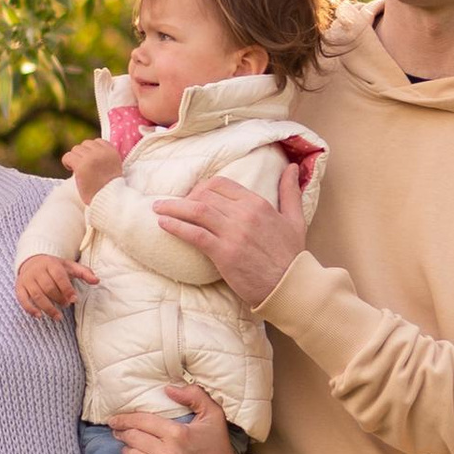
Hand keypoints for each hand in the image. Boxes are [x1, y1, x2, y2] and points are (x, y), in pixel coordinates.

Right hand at [14, 253, 96, 318]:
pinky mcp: (19, 287)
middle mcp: (37, 271)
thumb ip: (84, 273)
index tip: (74, 299)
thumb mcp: (69, 266)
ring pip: (36, 295)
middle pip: (48, 287)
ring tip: (58, 317)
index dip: (67, 289)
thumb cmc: (54, 266)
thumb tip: (97, 281)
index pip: (59, 277)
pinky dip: (30, 308)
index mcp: (51, 264)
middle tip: (66, 305)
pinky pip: (22, 299)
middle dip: (58, 299)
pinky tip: (39, 316)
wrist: (32, 260)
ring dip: (47, 308)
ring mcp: (27, 279)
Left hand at [64, 138, 122, 200]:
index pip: (98, 141)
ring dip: (75, 159)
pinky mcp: (81, 165)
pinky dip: (67, 162)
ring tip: (79, 170)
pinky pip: (68, 156)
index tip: (91, 162)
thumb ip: (103, 156)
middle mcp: (102, 152)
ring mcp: (91, 158)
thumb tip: (87, 148)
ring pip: (76, 149)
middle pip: (85, 144)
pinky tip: (71, 169)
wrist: (108, 200)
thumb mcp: (112, 167)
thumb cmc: (109, 187)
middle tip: (84, 167)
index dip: (92, 151)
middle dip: (83, 154)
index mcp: (112, 152)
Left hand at [108, 384, 246, 453]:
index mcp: (178, 434)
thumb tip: (168, 389)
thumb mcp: (214, 416)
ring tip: (129, 448)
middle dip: (123, 433)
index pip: (141, 422)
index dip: (124, 418)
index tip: (114, 419)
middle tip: (119, 431)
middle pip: (133, 439)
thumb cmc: (218, 448)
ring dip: (127, 451)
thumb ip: (194, 395)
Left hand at [152, 171, 305, 308]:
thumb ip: (290, 192)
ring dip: (173, 207)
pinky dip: (176, 226)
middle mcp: (244, 214)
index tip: (194, 197)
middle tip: (173, 206)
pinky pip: (194, 234)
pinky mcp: (224, 253)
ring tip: (157, 208)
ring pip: (196, 211)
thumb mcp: (295, 219)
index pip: (222, 184)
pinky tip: (163, 224)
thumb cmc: (292, 256)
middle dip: (186, 198)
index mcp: (258, 203)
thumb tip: (292, 167)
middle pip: (205, 195)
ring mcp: (233, 233)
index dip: (203, 188)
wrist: (291, 286)